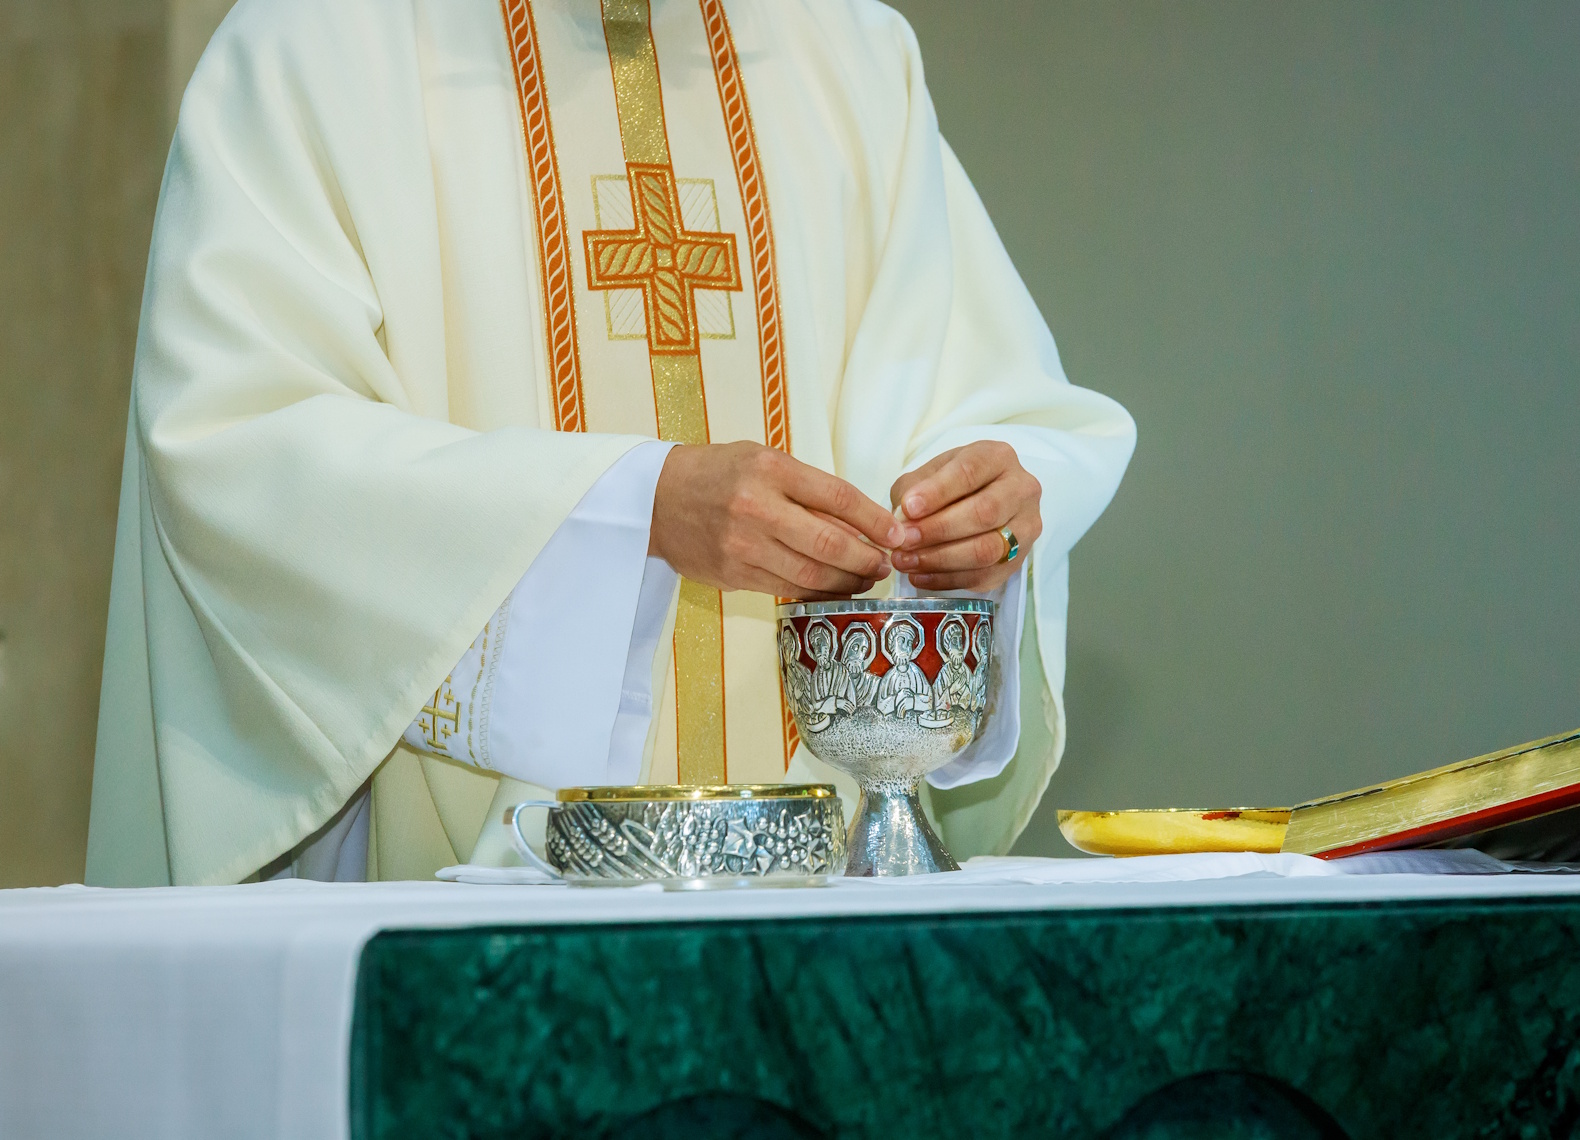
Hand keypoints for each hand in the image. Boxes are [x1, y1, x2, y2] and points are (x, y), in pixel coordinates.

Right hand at [650, 442, 903, 598]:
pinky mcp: (732, 574)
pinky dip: (817, 591)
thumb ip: (807, 488)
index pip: (838, 497)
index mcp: (769, 469)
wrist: (656, 498)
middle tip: (885, 564)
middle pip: (829, 543)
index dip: (874, 520)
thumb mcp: (763, 460)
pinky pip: (787, 588)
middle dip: (867, 558)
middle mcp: (756, 508)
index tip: (897, 534)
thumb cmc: (718, 473)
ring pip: (811, 573)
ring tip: (865, 578)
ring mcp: (742, 545)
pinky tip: (833, 588)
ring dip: (847, 581)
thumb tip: (861, 522)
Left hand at [888, 441, 1040, 591]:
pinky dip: (948, 580)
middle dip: (938, 529)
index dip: (937, 492)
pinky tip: (920, 576)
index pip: (970, 472)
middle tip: (904, 540)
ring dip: (941, 559)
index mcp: (998, 457)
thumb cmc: (952, 485)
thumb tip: (903, 519)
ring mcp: (1026, 526)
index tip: (908, 508)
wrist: (980, 503)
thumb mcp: (930, 474)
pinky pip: (985, 576)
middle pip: (984, 512)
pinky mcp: (1020, 559)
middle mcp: (1021, 489)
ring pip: (987, 549)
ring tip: (906, 561)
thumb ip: (913, 489)